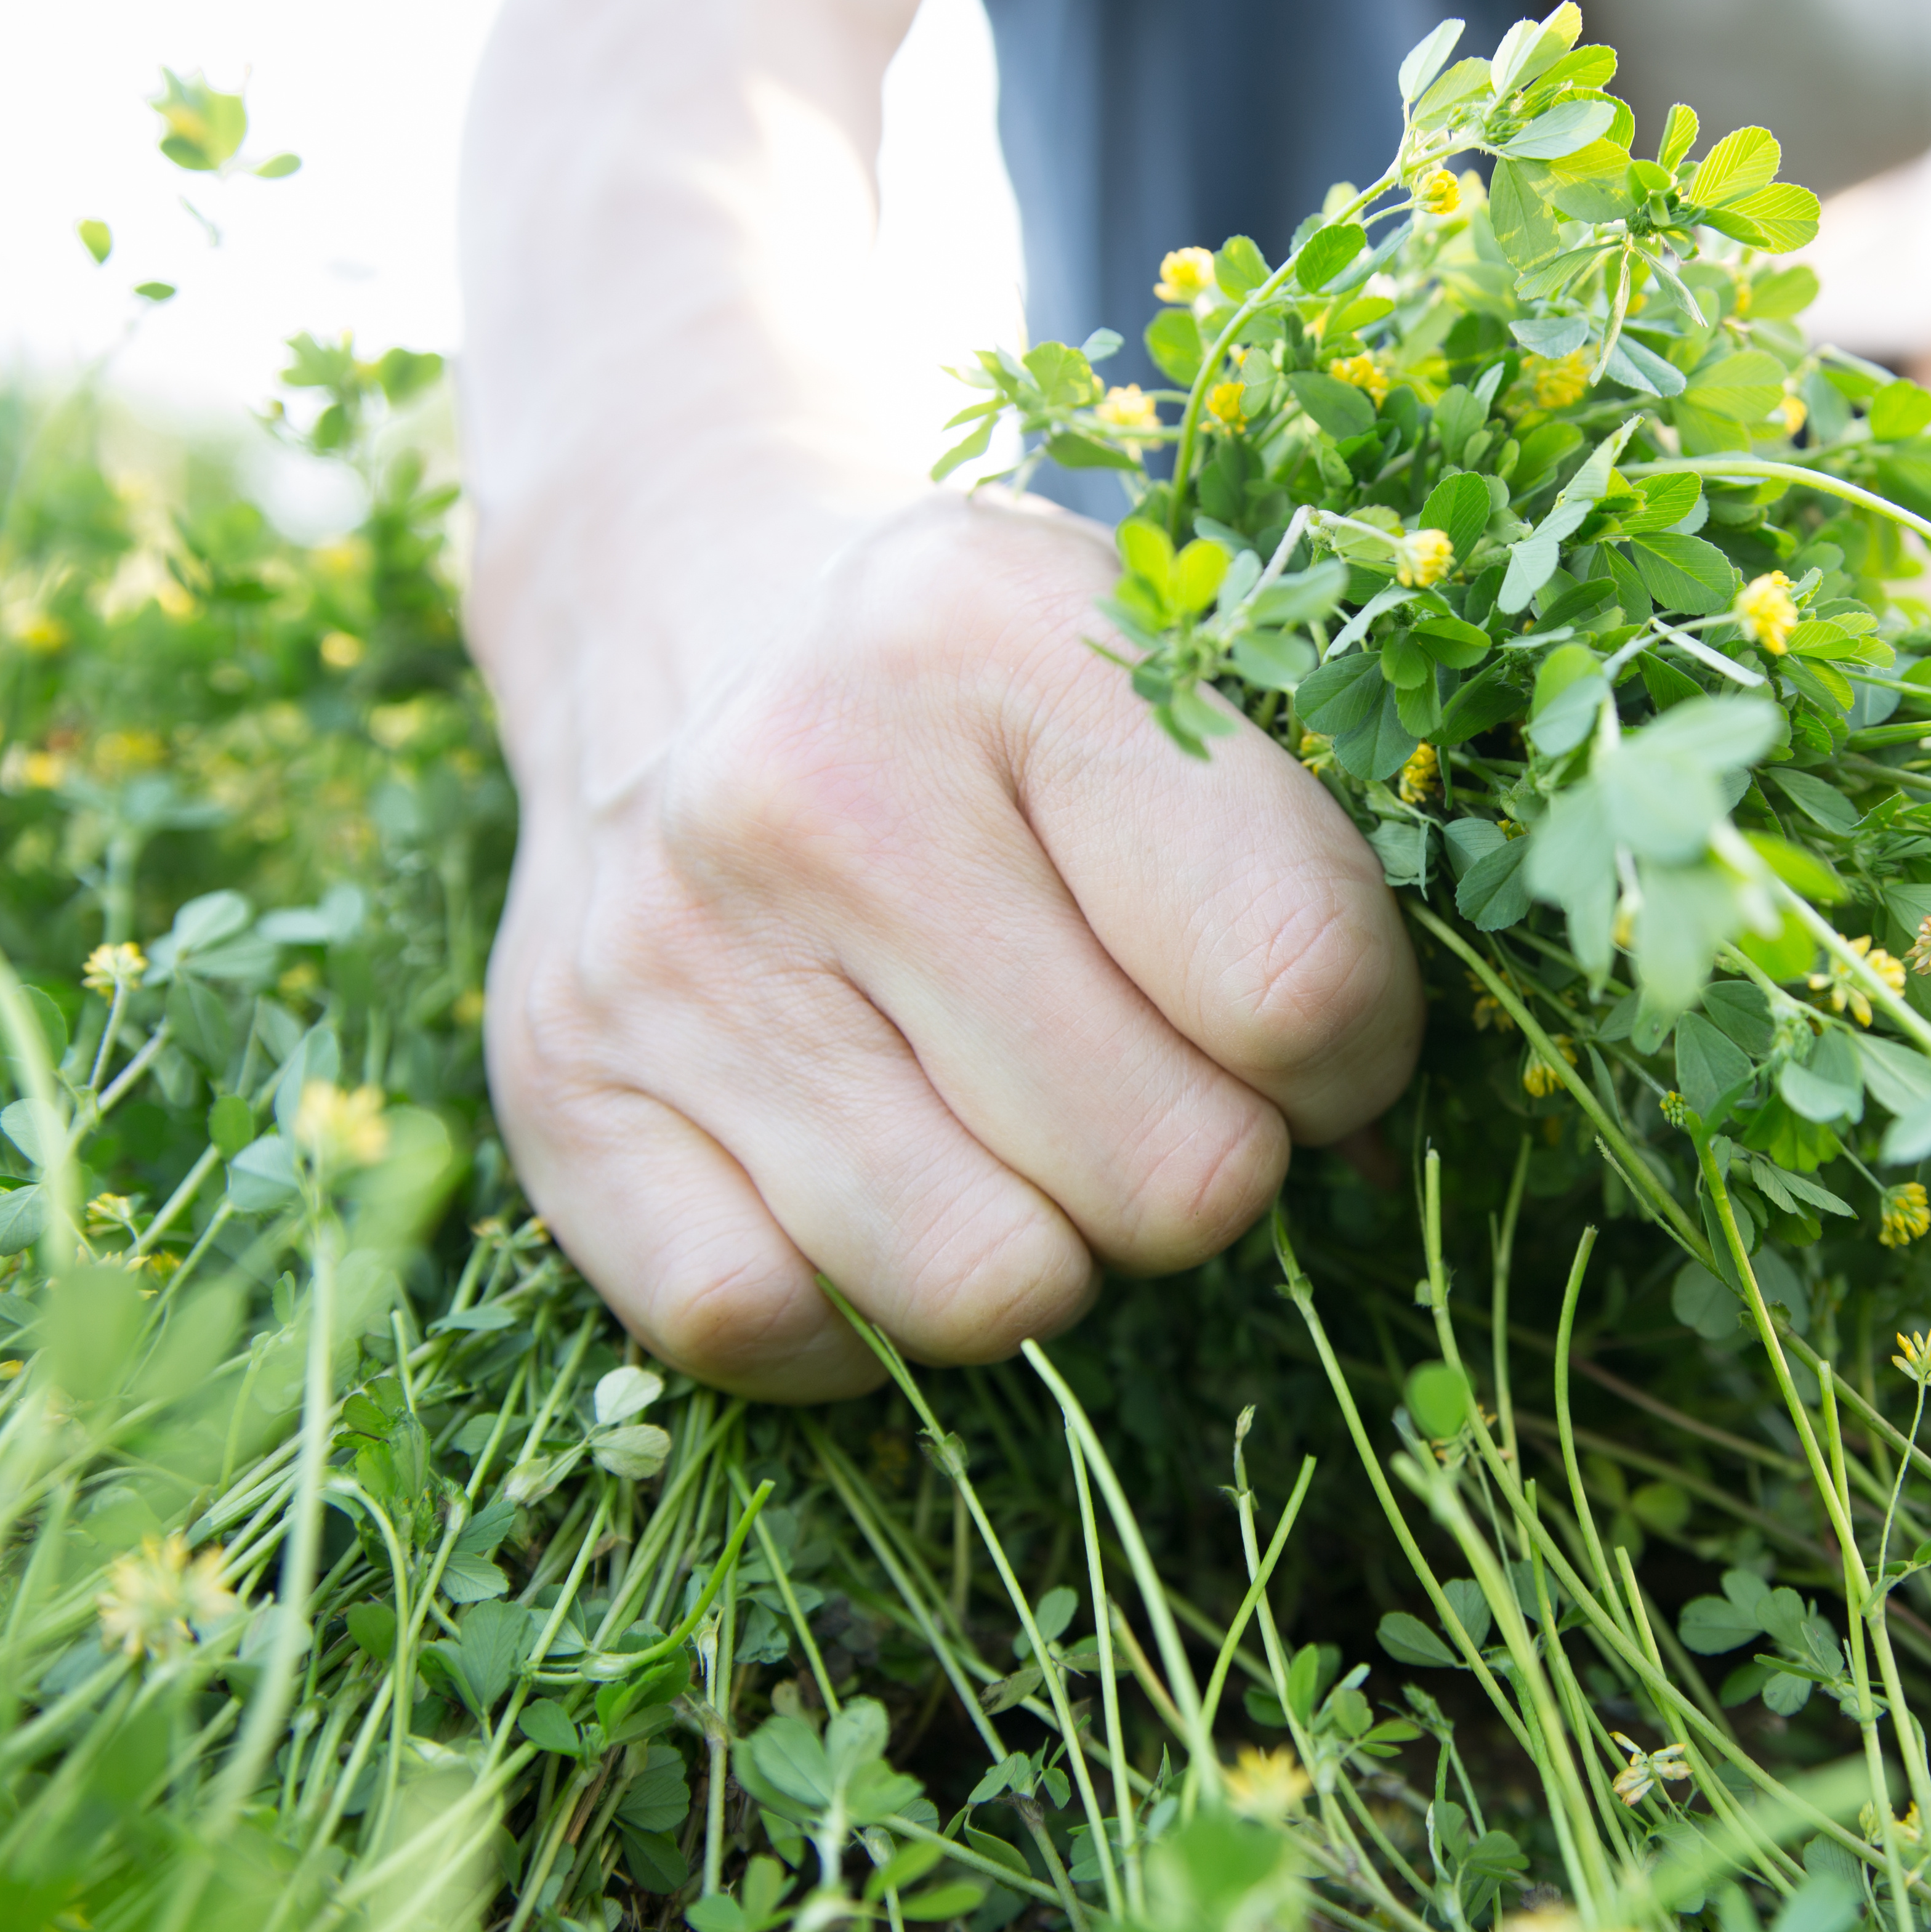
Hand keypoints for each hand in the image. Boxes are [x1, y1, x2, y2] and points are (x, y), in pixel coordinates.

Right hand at [480, 493, 1420, 1398]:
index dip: (1350, 1056)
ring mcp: (662, 954)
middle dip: (1206, 1162)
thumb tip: (1375, 1174)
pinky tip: (873, 1167)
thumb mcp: (1167, 674)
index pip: (1296, 987)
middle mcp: (809, 793)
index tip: (1304, 1026)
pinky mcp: (555, 1095)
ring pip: (982, 1291)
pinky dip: (854, 1304)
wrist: (686, 600)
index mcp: (1004, 644)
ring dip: (1047, 1248)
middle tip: (1152, 1074)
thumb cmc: (989, 682)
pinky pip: (773, 1331)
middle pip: (1164, 1177)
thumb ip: (1304, 889)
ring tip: (1013, 1120)